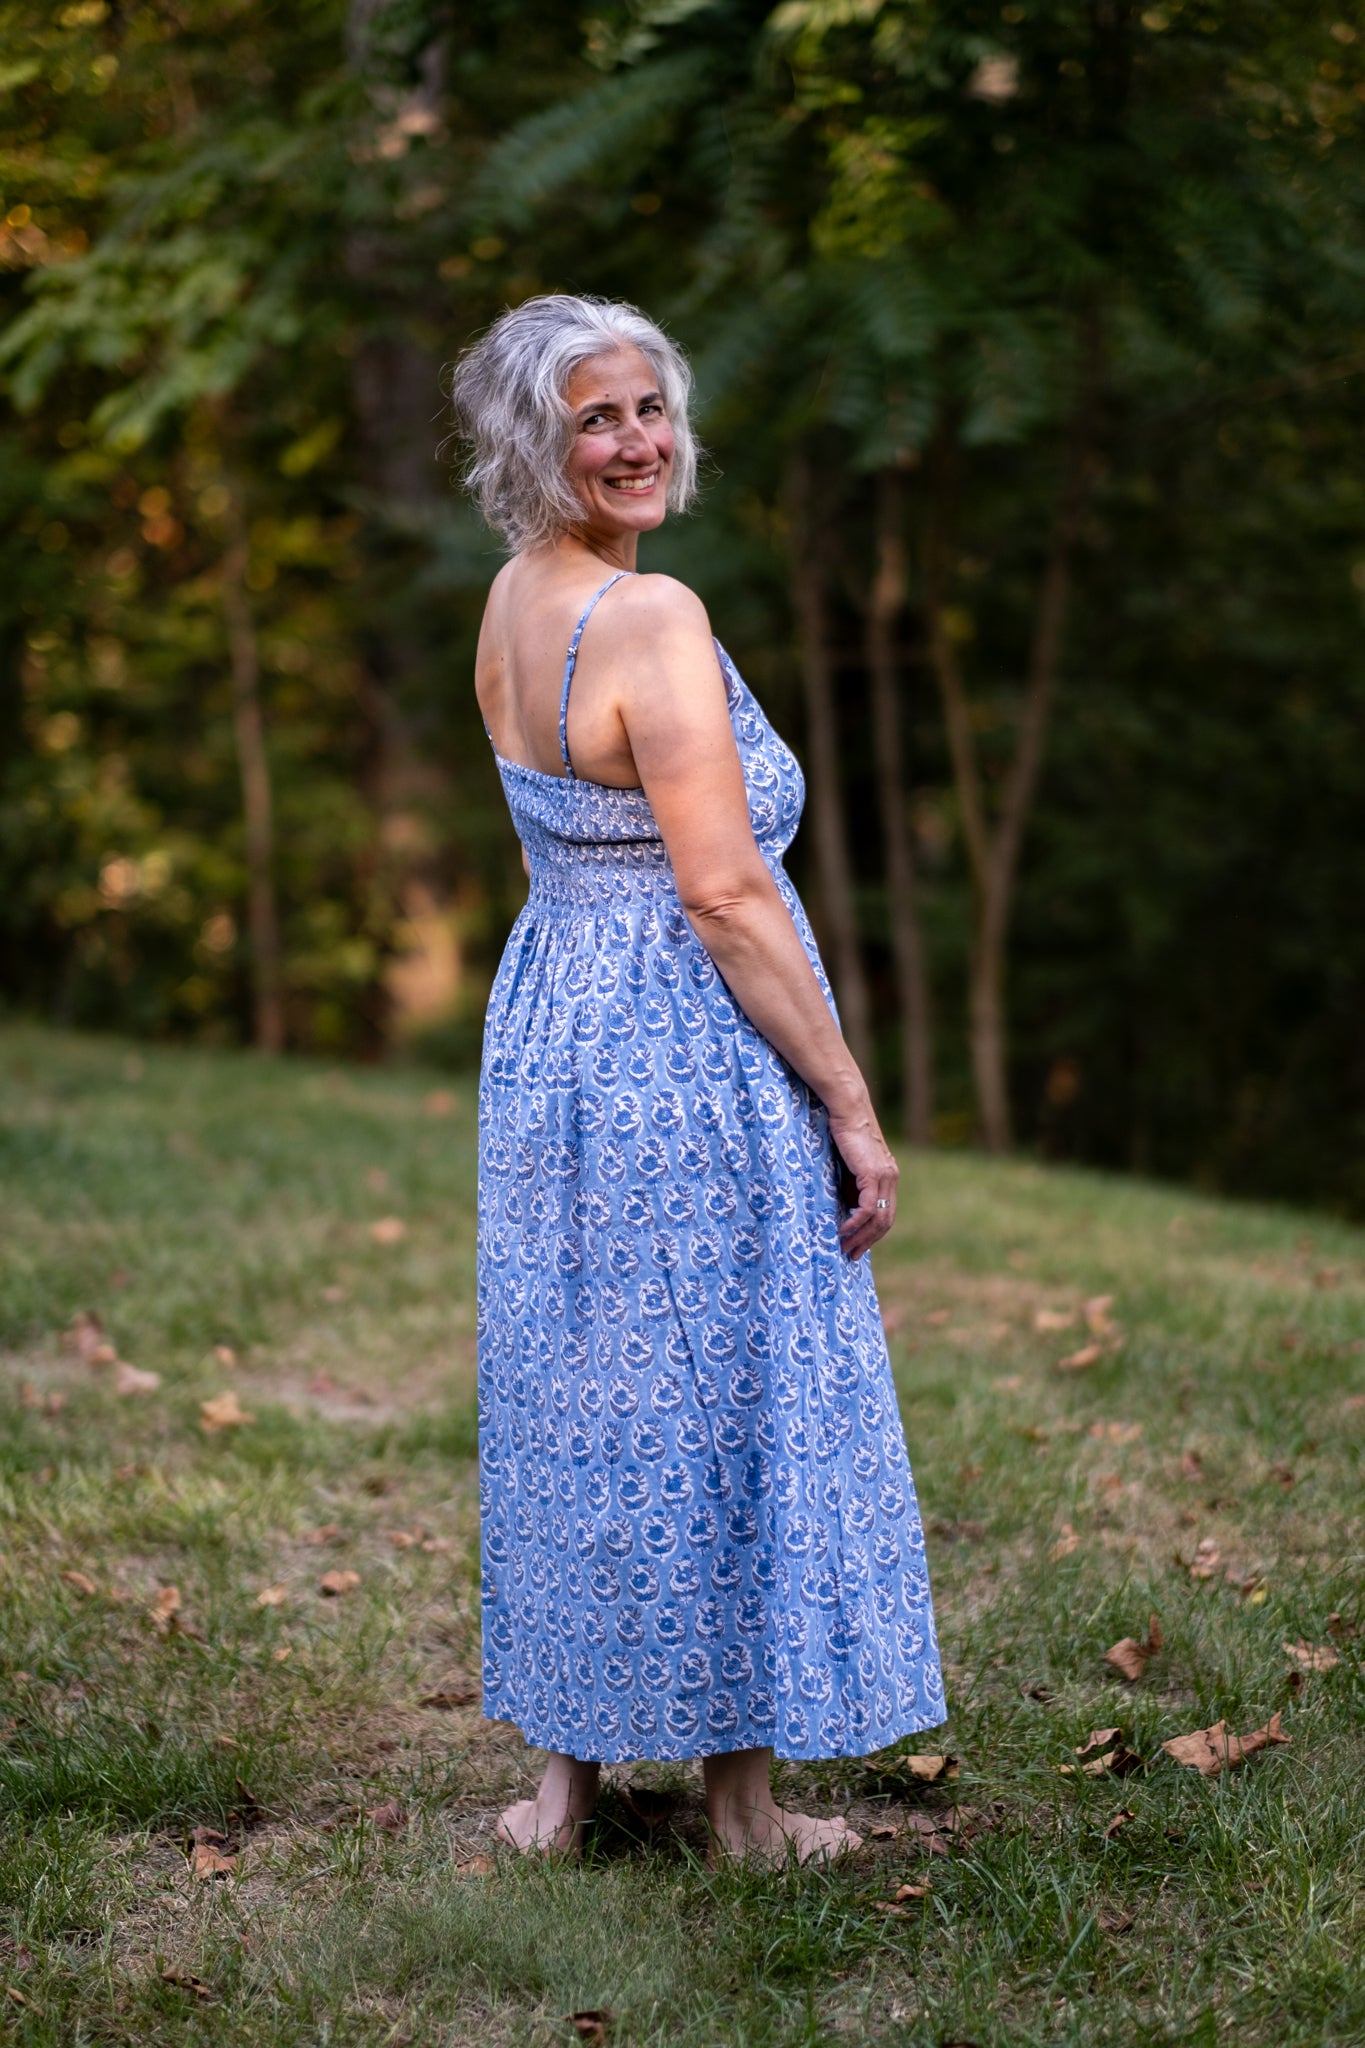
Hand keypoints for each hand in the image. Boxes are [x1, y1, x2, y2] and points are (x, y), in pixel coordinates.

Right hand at [827, 1106, 898, 1259]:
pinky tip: (843, 1230)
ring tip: (845, 1247)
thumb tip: (845, 1211)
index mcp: (888, 1176)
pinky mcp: (873, 1174)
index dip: (873, 1233)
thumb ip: (851, 1186)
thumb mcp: (849, 1165)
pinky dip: (856, 1222)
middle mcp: (891, 1177)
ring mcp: (884, 1176)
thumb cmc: (843, 1133)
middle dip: (868, 1241)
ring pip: (878, 1218)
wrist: (847, 1110)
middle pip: (885, 1220)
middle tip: (851, 1255)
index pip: (886, 1213)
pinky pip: (868, 1207)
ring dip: (861, 1236)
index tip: (858, 1246)